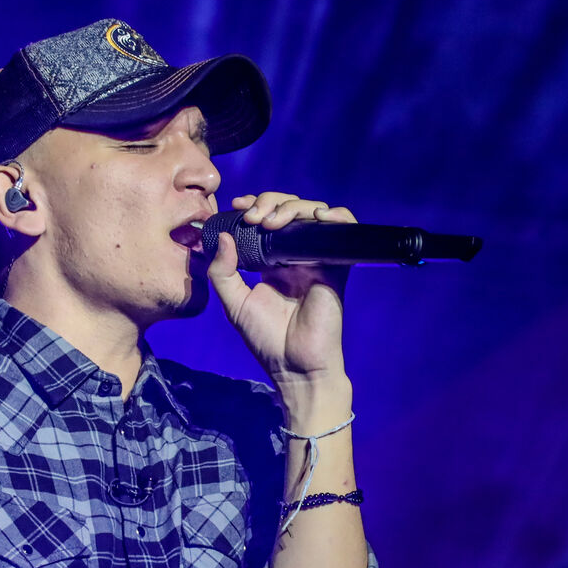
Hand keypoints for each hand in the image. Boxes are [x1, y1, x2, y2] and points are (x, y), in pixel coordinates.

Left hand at [207, 192, 357, 406]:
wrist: (296, 366)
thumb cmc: (266, 339)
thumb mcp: (234, 303)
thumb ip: (223, 272)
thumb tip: (223, 236)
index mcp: (272, 260)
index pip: (267, 219)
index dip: (255, 204)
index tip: (238, 206)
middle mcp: (296, 255)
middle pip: (290, 209)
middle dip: (270, 202)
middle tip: (254, 217)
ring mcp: (317, 259)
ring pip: (314, 213)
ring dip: (293, 207)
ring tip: (273, 221)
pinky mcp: (337, 267)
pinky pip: (345, 232)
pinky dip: (336, 217)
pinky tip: (317, 218)